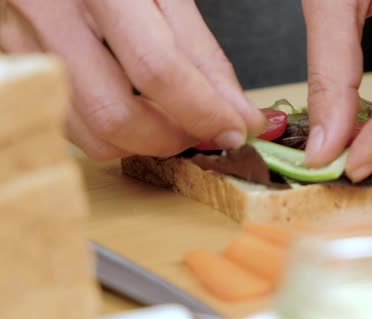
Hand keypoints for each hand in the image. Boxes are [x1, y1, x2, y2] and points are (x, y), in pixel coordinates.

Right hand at [0, 0, 265, 159]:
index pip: (157, 68)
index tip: (236, 129)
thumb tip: (237, 114)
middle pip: (116, 115)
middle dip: (175, 137)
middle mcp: (47, 10)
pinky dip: (113, 131)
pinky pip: (69, 122)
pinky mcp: (13, 60)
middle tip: (206, 129)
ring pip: (89, 133)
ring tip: (173, 118)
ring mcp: (20, 39)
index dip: (204, 111)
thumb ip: (201, 53)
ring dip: (145, 141)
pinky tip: (136, 107)